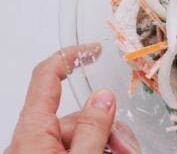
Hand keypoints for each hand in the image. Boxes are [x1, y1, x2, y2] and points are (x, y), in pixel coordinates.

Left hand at [6, 44, 140, 153]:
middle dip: (109, 127)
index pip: (46, 77)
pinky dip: (99, 150)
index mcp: (32, 132)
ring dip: (109, 142)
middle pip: (78, 116)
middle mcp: (33, 141)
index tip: (95, 50)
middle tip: (127, 147)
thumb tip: (104, 96)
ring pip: (83, 135)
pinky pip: (77, 149)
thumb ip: (93, 129)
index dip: (70, 57)